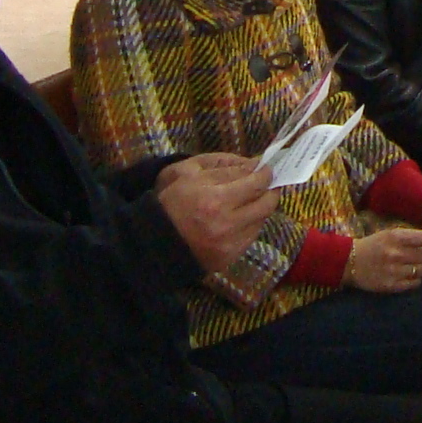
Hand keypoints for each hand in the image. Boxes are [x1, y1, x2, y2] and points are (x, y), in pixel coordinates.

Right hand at [156, 154, 278, 275]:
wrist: (151, 242)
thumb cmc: (169, 202)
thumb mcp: (189, 172)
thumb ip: (223, 164)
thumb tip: (254, 163)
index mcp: (215, 200)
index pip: (257, 183)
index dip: (266, 173)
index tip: (267, 168)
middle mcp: (227, 225)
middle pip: (267, 204)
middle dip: (270, 190)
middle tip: (264, 184)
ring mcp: (229, 245)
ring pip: (261, 221)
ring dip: (259, 208)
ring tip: (248, 201)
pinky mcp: (228, 259)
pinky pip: (251, 237)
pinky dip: (249, 225)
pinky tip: (237, 219)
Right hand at [345, 226, 421, 294]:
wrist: (350, 261)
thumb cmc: (374, 245)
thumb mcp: (391, 233)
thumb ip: (411, 236)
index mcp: (398, 237)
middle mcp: (397, 254)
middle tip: (421, 257)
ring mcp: (394, 271)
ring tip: (414, 267)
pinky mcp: (390, 286)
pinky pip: (414, 284)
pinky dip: (415, 281)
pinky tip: (408, 277)